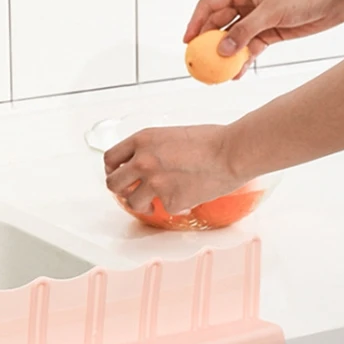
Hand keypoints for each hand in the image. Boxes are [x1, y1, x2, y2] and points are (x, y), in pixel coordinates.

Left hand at [103, 125, 245, 214]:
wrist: (233, 152)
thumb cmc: (210, 140)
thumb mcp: (170, 135)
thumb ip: (150, 149)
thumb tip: (139, 164)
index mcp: (142, 140)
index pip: (110, 159)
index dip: (113, 169)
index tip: (119, 174)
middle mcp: (143, 161)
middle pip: (113, 184)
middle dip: (122, 189)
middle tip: (132, 191)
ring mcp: (154, 182)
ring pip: (131, 202)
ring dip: (142, 203)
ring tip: (155, 199)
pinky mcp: (169, 200)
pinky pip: (162, 208)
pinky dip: (172, 205)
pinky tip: (184, 195)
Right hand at [184, 0, 343, 76]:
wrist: (331, 3)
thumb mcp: (271, 12)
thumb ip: (245, 31)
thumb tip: (221, 51)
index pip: (209, 5)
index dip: (195, 23)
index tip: (188, 42)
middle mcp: (243, 4)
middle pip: (216, 26)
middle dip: (207, 45)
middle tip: (199, 62)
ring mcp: (252, 20)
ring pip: (230, 41)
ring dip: (224, 57)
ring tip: (216, 74)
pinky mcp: (263, 34)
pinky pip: (245, 51)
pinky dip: (240, 63)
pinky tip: (235, 75)